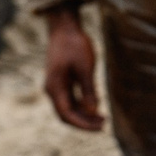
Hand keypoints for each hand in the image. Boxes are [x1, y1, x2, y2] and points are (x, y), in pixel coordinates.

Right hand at [41, 6, 104, 131]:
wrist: (64, 28)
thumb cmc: (75, 45)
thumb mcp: (85, 68)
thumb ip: (88, 91)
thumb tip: (93, 112)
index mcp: (55, 87)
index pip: (67, 114)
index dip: (83, 124)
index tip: (100, 127)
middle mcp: (52, 89)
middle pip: (66, 114)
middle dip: (84, 122)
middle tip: (104, 125)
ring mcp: (55, 86)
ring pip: (68, 108)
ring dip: (84, 115)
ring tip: (103, 118)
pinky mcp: (61, 81)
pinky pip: (70, 99)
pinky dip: (82, 106)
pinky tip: (96, 107)